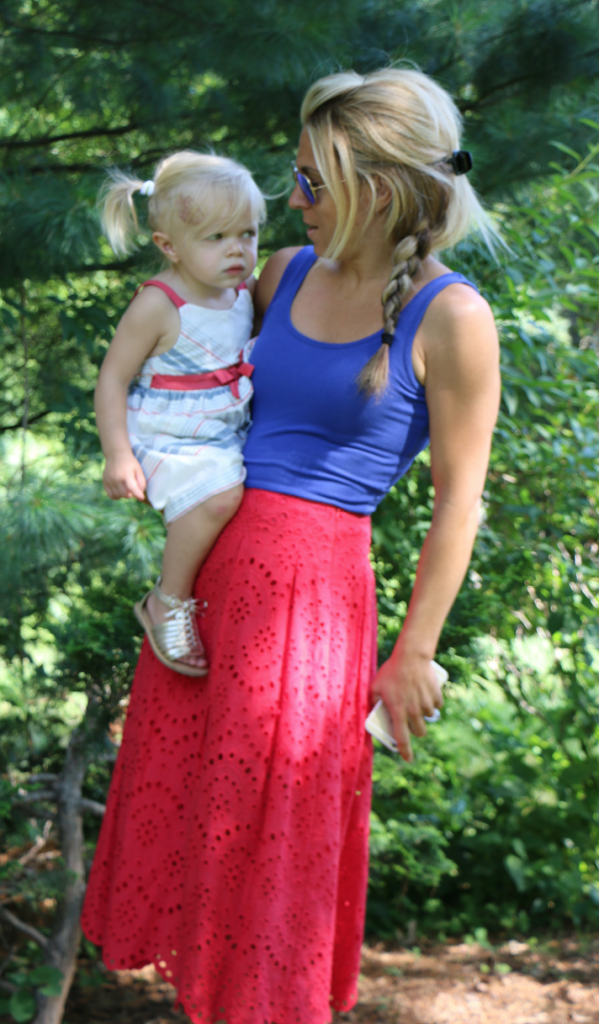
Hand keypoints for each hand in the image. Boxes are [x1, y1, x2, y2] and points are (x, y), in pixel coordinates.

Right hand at [103, 452, 146, 500]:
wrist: (116, 454)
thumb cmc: (130, 463)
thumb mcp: (139, 470)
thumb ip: (141, 482)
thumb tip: (140, 494)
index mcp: (126, 474)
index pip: (132, 488)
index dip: (138, 495)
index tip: (141, 498)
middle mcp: (116, 478)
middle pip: (125, 495)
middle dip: (131, 494)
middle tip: (132, 488)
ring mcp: (109, 481)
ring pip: (118, 496)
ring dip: (123, 495)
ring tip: (125, 488)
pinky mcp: (105, 482)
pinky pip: (111, 495)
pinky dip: (116, 495)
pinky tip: (119, 490)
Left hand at [371, 646, 442, 761]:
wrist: (411, 656)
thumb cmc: (391, 670)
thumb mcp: (375, 685)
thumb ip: (373, 700)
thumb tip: (372, 709)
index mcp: (398, 711)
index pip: (402, 738)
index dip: (405, 751)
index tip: (407, 759)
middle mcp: (414, 710)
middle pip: (420, 732)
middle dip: (416, 730)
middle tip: (411, 721)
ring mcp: (426, 703)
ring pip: (428, 717)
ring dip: (424, 713)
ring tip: (416, 700)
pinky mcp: (436, 695)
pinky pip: (437, 705)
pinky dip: (433, 703)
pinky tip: (426, 694)